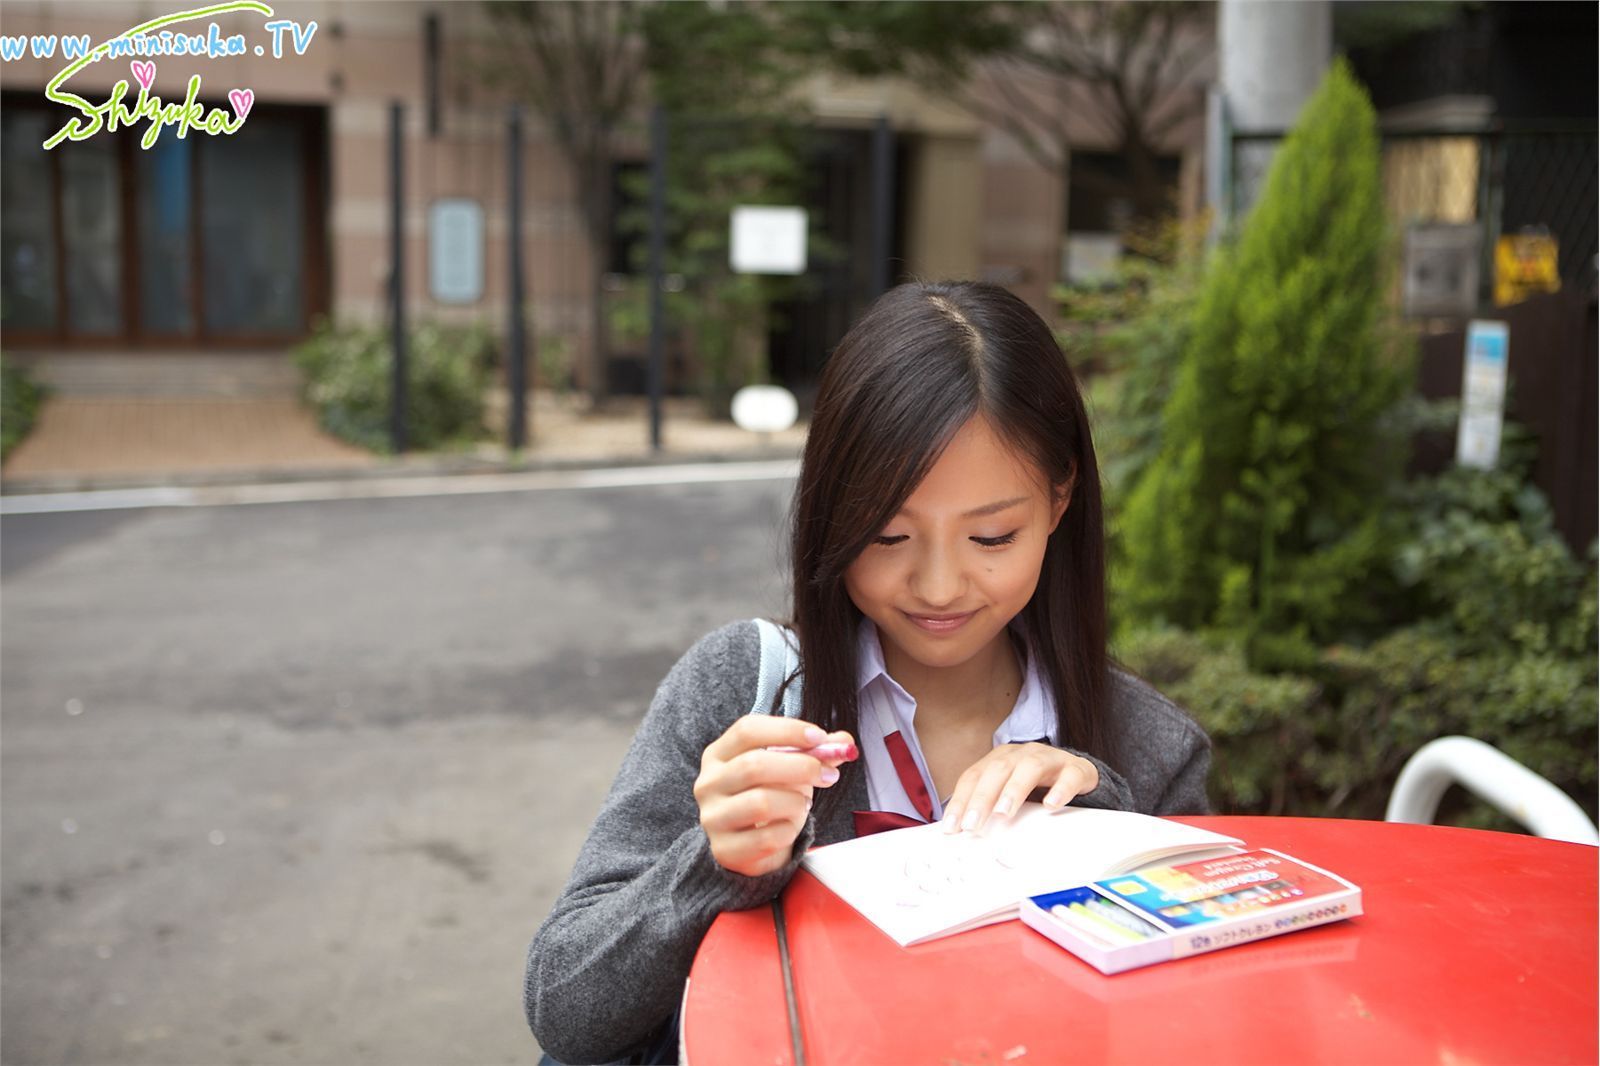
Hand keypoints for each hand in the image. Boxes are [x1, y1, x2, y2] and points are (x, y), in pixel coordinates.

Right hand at [694, 716, 855, 877]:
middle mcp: (708, 783)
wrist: (751, 847)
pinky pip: (768, 837)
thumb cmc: (769, 797)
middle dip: (801, 767)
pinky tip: (790, 828)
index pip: (747, 730)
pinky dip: (790, 831)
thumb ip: (814, 753)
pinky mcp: (725, 850)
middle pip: (754, 765)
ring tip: (804, 804)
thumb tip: (843, 741)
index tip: (819, 737)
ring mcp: (713, 818)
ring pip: (761, 802)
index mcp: (718, 754)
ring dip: (796, 802)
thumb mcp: (787, 769)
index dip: (786, 730)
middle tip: (829, 774)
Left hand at [939, 742, 1097, 834]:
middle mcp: (1022, 754)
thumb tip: (965, 833)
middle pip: (998, 770)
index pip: (974, 776)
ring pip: (1030, 767)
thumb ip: (990, 807)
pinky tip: (1051, 805)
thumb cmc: (1037, 786)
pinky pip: (1069, 776)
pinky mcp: (1076, 768)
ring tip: (1003, 813)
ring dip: (1014, 790)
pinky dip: (1060, 789)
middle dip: (982, 798)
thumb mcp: (1009, 793)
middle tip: (972, 825)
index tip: (952, 826)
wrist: (1076, 773)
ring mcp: (1050, 758)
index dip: (961, 800)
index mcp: (1001, 759)